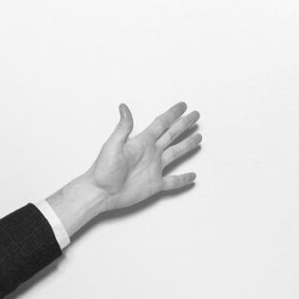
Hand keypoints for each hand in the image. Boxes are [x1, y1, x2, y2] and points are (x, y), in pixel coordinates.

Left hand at [49, 102, 201, 235]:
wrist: (100, 192)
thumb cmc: (103, 170)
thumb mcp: (112, 145)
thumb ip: (123, 127)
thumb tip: (123, 106)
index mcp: (141, 143)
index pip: (161, 124)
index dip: (172, 114)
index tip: (183, 105)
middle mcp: (150, 153)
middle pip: (171, 135)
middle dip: (184, 125)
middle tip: (195, 115)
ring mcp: (153, 169)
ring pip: (175, 154)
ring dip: (187, 146)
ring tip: (198, 138)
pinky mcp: (154, 185)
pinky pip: (173, 182)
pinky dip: (183, 179)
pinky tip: (192, 176)